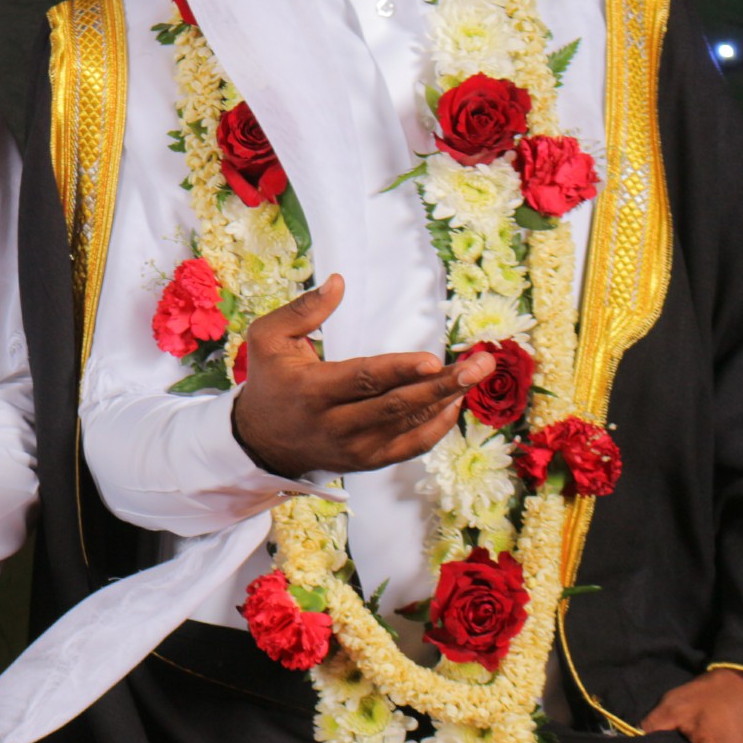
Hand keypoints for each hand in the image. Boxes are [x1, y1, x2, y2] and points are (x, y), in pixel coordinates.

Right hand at [231, 275, 493, 478]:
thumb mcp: (268, 339)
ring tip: (477, 374)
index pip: (363, 381)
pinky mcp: (369, 461)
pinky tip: (455, 401)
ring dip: (448, 400)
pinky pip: (413, 445)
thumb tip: (338, 282)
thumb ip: (303, 310)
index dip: (400, 371)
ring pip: (410, 425)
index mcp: (312, 391)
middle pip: (397, 406)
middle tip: (480, 365)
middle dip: (443, 385)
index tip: (432, 359)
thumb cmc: (270, 381)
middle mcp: (336, 424)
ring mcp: (356, 447)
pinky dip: (439, 426)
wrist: (262, 441)